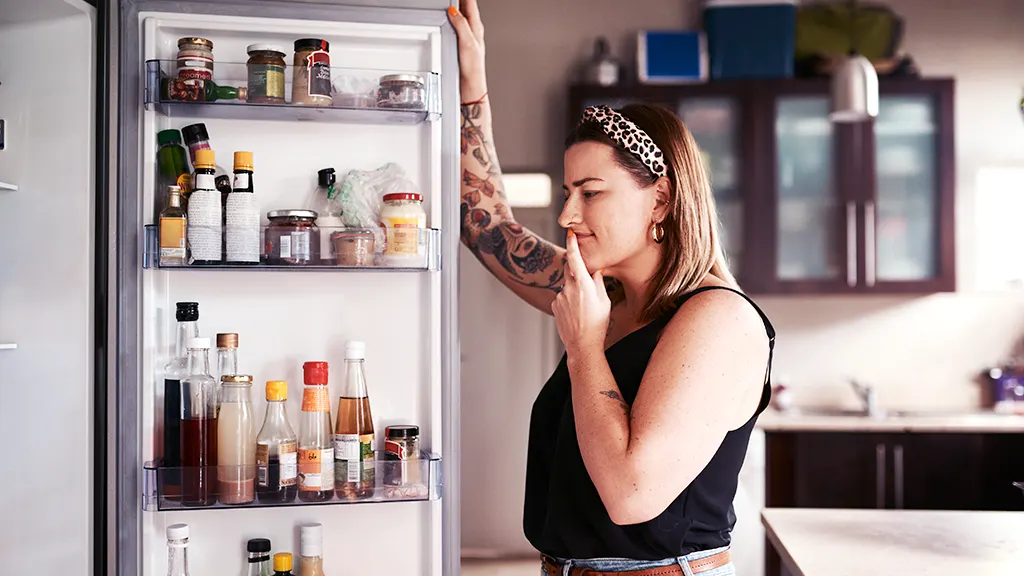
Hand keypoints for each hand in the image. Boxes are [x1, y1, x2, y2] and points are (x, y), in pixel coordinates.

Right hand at [447, 0, 487, 99]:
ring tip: (450, 3)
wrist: (471, 84)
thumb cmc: (473, 67)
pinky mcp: (461, 43)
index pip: (471, 4)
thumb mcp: (467, 42)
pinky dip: (453, 20)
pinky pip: (457, 26)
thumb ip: (461, 25)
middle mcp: (473, 30)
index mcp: (476, 27)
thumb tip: (454, 11)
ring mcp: (467, 36)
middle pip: (466, 7)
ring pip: (462, 16)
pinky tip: (449, 20)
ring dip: (457, 8)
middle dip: (460, 0)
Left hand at [552, 232, 610, 357]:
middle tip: (587, 284)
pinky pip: (562, 297)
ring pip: (567, 286)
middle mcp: (569, 288)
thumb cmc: (598, 324)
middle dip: (577, 271)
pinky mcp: (555, 306)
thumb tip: (595, 269)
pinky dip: (569, 300)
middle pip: (570, 270)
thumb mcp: (604, 301)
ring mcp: (560, 297)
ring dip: (575, 290)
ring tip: (584, 308)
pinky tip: (576, 313)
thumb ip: (598, 282)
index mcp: (583, 285)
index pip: (575, 258)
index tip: (570, 234)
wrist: (582, 345)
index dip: (572, 244)